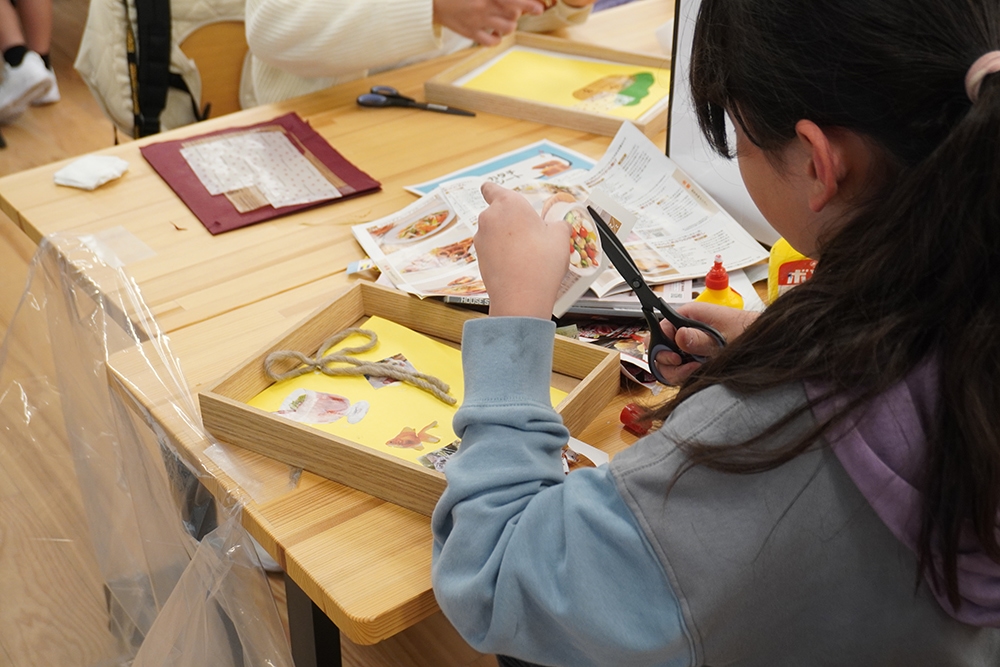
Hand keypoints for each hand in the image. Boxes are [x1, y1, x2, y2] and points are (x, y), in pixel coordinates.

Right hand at [433, 0, 544, 45]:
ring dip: (510, 25)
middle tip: (514, 12)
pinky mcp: (470, 33)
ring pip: (508, 28)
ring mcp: (478, 21)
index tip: (539, 8)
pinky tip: (494, 33)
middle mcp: (484, 6)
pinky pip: (492, 42)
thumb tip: (514, 4)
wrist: (434, 2)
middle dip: (518, 12)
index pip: (513, 0)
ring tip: (503, 21)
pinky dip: (497, 39)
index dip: (529, 4)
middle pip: (515, 13)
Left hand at [476, 182, 570, 319]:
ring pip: (493, 232)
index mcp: (509, 204)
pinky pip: (490, 249)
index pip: (491, 188)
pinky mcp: (478, 258)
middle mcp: (490, 217)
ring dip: (505, 237)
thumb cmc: (541, 263)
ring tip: (526, 253)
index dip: (495, 192)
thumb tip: (558, 226)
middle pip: (496, 212)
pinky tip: (517, 265)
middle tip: (530, 233)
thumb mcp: (560, 238)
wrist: (521, 298)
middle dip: (510, 220)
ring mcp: (481, 239)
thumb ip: (558, 225)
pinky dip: (500, 253)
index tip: (504, 199)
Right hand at [650, 302, 758, 384]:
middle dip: (668, 362)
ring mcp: (689, 345)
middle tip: (685, 366)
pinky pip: (679, 369)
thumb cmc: (747, 331)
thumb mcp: (724, 337)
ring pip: (669, 361)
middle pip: (660, 347)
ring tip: (697, 369)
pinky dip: (686, 375)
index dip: (662, 344)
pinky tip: (700, 372)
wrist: (763, 344)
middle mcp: (686, 329)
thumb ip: (702, 339)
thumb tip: (680, 336)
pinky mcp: (694, 358)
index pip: (661, 327)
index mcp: (690, 315)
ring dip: (678, 371)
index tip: (674, 357)